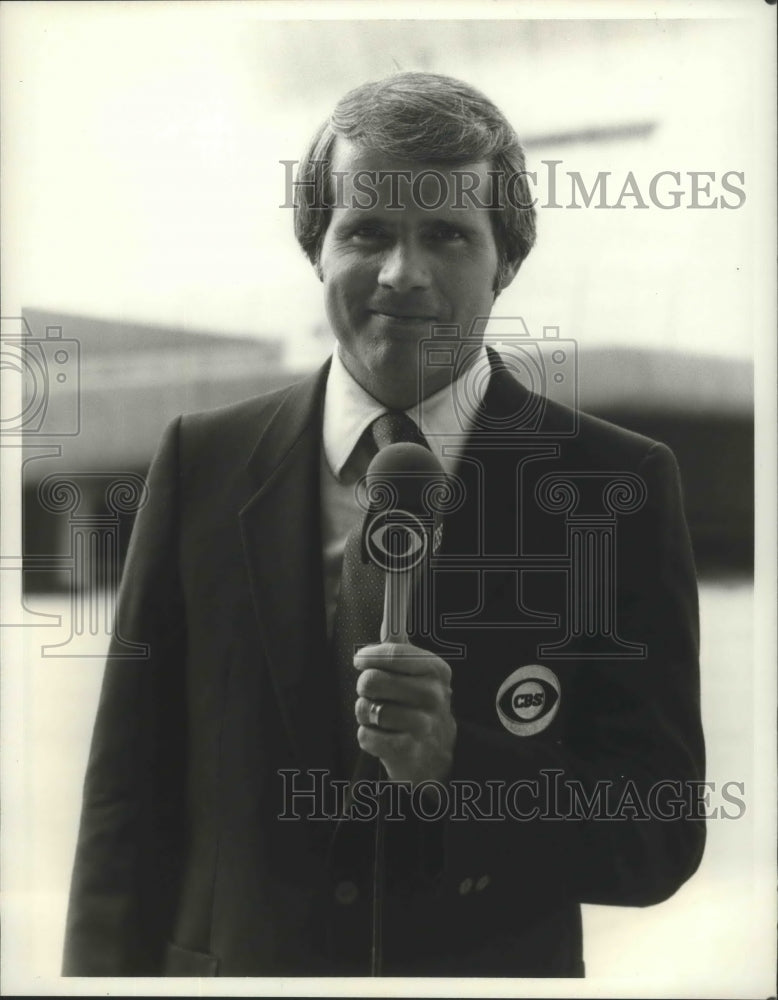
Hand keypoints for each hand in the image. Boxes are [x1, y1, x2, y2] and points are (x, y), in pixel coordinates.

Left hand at [353, 642, 455, 785]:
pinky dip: (367, 736)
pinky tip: (381, 735)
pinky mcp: (408, 751)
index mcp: (436, 669)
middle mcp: (434, 695)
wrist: (435, 753)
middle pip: (372, 680)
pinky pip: (366, 736)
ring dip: (365, 713)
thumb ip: (399, 647)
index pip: (392, 653)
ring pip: (367, 708)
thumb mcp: (417, 673)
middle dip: (365, 687)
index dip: (369, 656)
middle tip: (375, 693)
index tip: (360, 660)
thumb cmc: (418, 705)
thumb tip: (390, 609)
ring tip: (379, 716)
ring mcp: (423, 725)